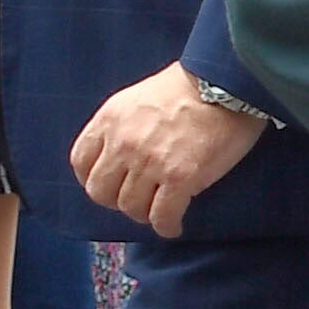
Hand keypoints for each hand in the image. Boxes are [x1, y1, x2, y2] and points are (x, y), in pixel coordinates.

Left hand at [72, 65, 269, 238]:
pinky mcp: (180, 177)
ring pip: (131, 208)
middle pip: (100, 192)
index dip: (92, 179)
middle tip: (137, 198)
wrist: (227, 82)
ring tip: (160, 210)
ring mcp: (150, 162)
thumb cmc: (190, 86)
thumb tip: (121, 155)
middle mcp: (123, 143)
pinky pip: (162, 216)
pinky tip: (174, 225)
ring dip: (145, 213)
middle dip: (116, 200)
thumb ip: (122, 125)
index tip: (110, 184)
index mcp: (110, 119)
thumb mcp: (139, 97)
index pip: (81, 162)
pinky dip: (167, 226)